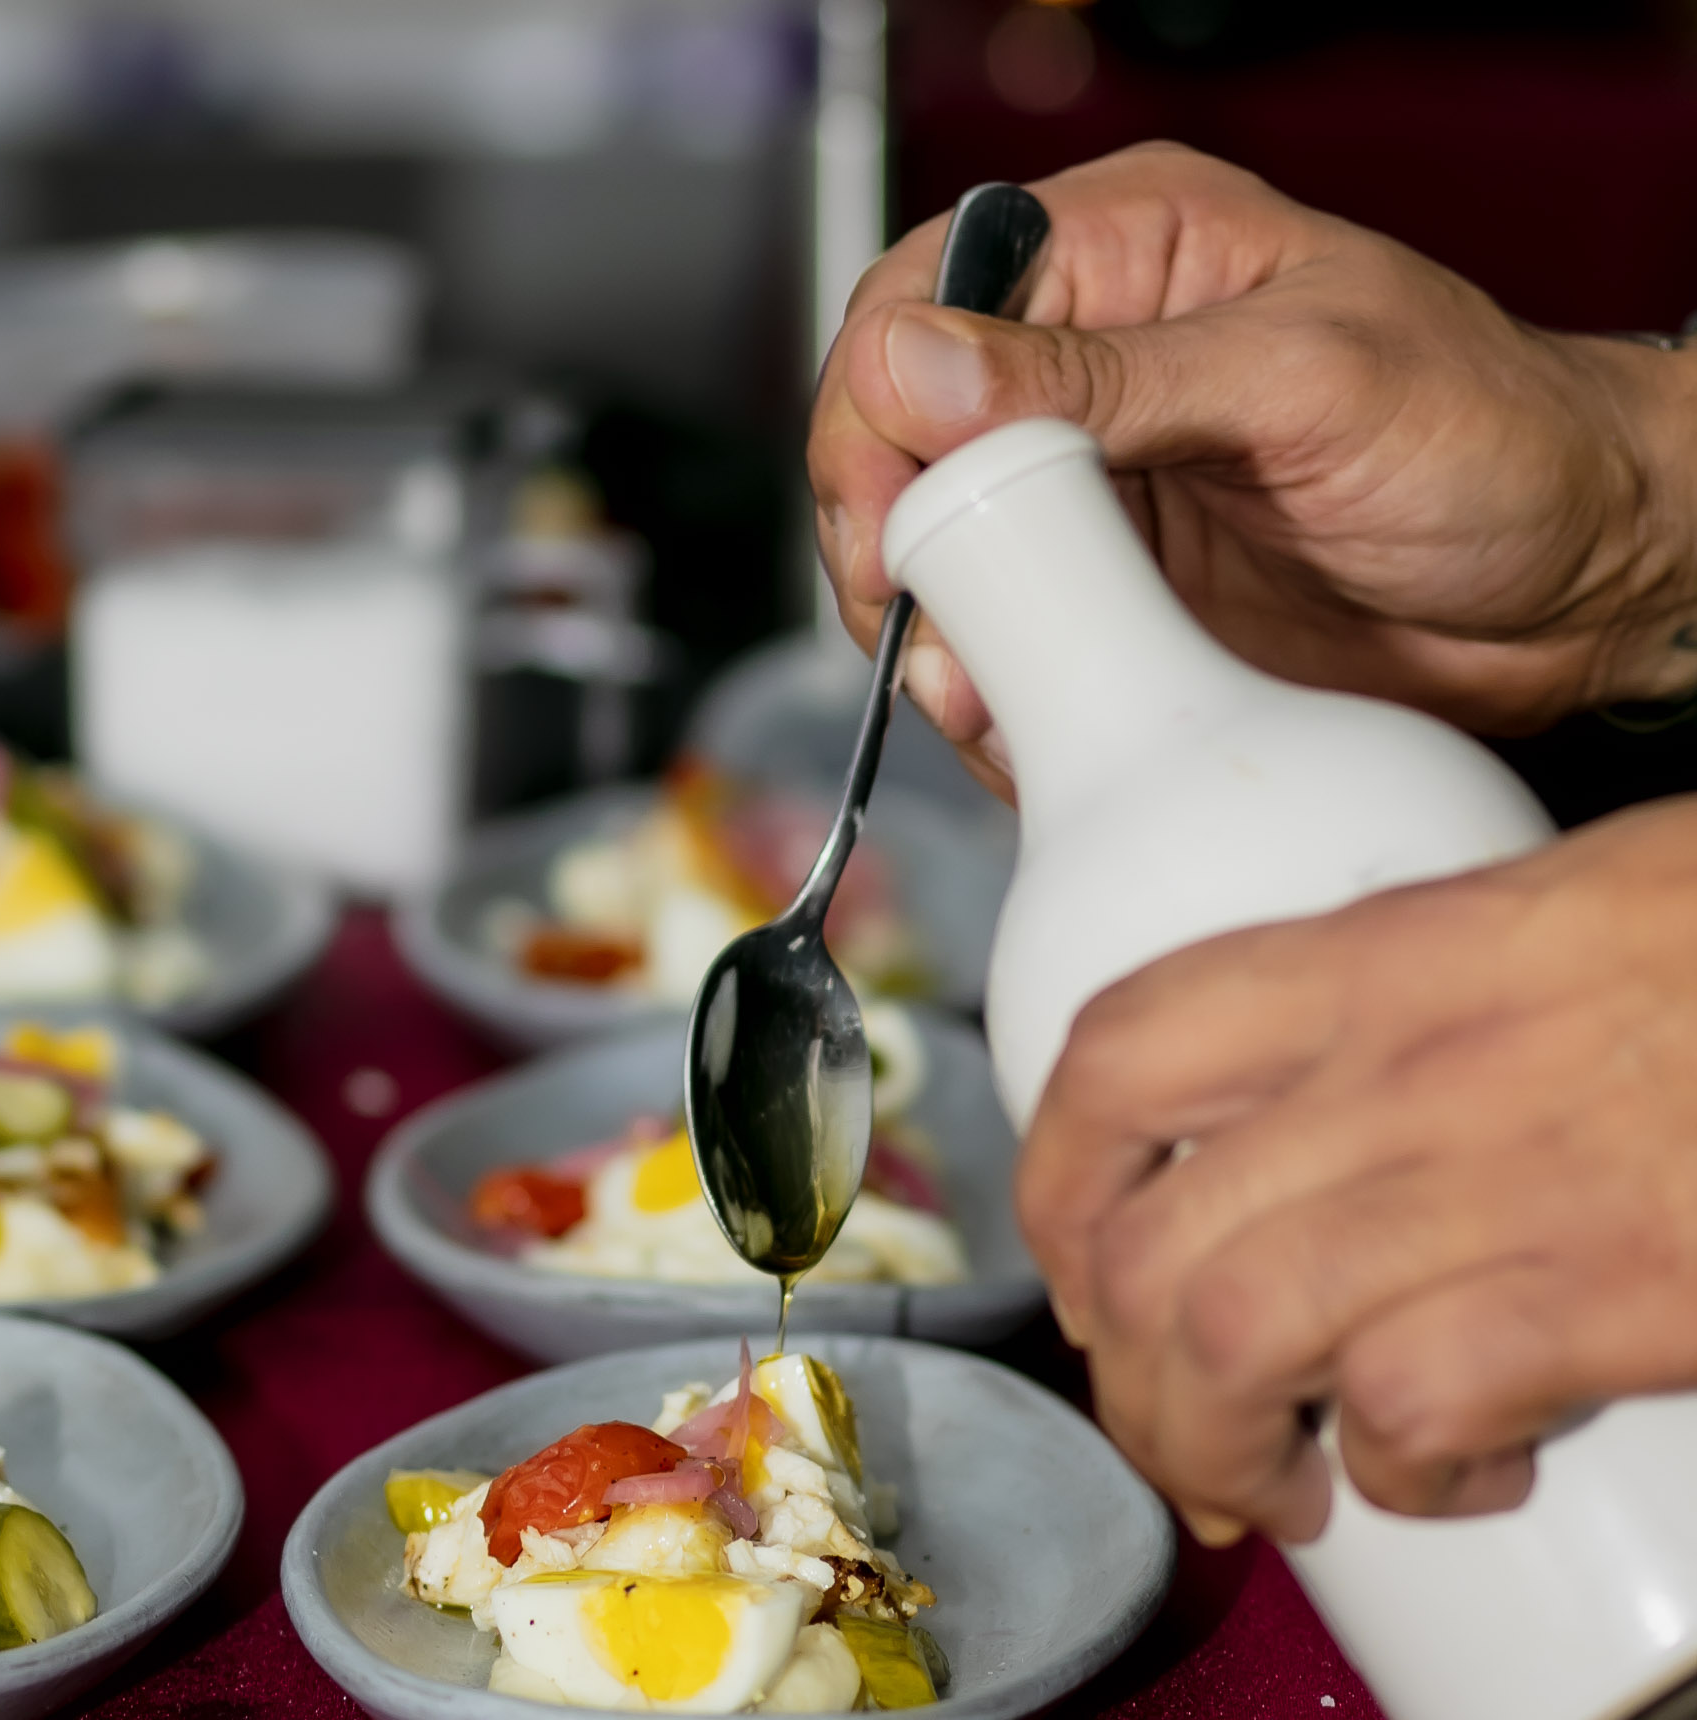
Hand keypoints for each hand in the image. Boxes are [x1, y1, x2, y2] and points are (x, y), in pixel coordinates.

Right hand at [809, 143, 1696, 789]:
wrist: (1580, 584)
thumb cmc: (1492, 436)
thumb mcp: (1303, 380)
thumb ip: (1111, 382)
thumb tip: (926, 366)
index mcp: (1130, 255)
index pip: (926, 302)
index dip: (878, 414)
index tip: (890, 521)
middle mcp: (1093, 371)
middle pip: (900, 441)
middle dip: (888, 543)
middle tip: (919, 626)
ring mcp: (1098, 496)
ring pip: (937, 562)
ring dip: (935, 642)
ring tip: (981, 697)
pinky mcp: (1117, 607)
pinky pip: (1007, 655)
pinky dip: (995, 707)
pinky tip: (1028, 727)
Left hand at [1015, 798, 1696, 1541]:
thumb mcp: (1578, 913)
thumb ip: (1442, 992)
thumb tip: (1333, 1106)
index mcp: (1398, 954)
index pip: (1123, 1051)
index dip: (1055, 1183)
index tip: (1083, 1264)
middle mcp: (1410, 1063)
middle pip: (1143, 1243)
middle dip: (1127, 1382)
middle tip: (1192, 1440)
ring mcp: (1497, 1178)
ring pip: (1225, 1344)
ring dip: (1221, 1453)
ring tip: (1282, 1491)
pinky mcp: (1597, 1291)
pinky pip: (1404, 1414)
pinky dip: (1404, 1485)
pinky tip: (1456, 1486)